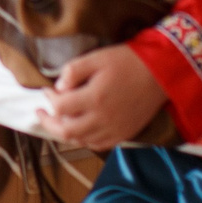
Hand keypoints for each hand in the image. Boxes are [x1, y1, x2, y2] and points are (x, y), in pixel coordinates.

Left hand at [39, 45, 168, 150]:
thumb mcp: (97, 57)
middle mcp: (103, 119)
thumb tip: (59, 86)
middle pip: (66, 132)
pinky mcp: (124, 135)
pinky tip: (79, 128)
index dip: (49, 98)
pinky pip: (97, 145)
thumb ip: (74, 70)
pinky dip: (83, 139)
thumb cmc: (128, 62)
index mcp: (95, 98)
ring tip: (57, 120)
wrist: (160, 74)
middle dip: (49, 122)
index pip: (60, 107)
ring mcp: (114, 130)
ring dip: (64, 132)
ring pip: (81, 141)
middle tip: (41, 112)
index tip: (47, 89)